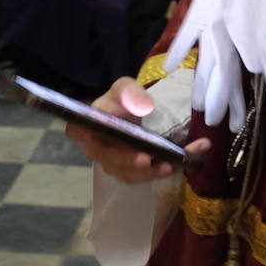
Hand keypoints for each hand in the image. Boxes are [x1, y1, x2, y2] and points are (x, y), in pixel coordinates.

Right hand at [66, 77, 210, 183]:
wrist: (136, 114)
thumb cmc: (123, 100)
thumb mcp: (125, 88)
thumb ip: (130, 93)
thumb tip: (143, 106)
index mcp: (87, 126)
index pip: (77, 132)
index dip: (87, 135)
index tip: (106, 135)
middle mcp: (96, 150)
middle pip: (108, 160)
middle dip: (128, 162)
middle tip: (147, 159)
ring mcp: (114, 164)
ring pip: (129, 174)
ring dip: (151, 172)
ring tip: (172, 165)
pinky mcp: (132, 173)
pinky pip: (146, 176)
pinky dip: (168, 169)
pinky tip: (187, 159)